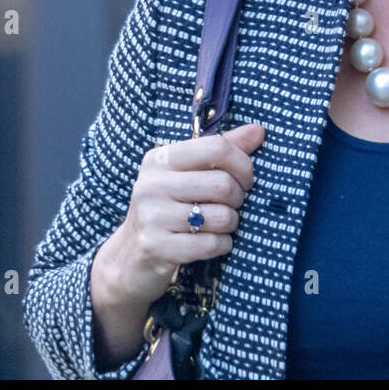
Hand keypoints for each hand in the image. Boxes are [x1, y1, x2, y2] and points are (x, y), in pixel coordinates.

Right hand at [98, 123, 265, 308]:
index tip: (246, 180)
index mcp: (160, 159)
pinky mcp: (157, 247)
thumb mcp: (187, 174)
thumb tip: (259, 131)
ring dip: (231, 223)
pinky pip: (212, 243)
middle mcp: (152, 184)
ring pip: (222, 216)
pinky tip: (214, 242)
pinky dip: (223, 244)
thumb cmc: (168, 209)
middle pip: (223, 184)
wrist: (130, 258)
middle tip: (232, 205)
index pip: (216, 147)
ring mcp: (151, 217)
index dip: (243, 164)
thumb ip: (222, 150)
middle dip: (238, 198)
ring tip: (220, 224)